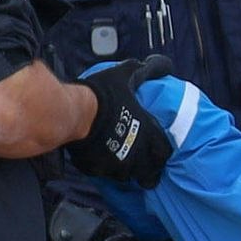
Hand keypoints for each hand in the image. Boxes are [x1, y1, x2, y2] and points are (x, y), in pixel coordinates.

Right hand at [64, 59, 173, 185]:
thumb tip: (163, 64)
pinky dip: (104, 169)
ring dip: (125, 170)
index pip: (164, 153)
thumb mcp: (126, 76)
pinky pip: (104, 174)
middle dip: (147, 172)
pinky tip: (100, 160)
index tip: (158, 153)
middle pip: (149, 174)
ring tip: (119, 163)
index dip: (162, 154)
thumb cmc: (103, 94)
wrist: (76, 113)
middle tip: (142, 167)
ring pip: (127, 177)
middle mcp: (136, 153)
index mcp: (147, 133)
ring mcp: (117, 165)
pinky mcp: (98, 170)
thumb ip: (145, 71)